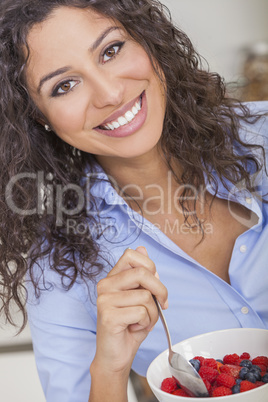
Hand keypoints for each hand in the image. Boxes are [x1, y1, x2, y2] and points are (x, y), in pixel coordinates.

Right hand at [92, 246, 167, 376]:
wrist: (116, 356)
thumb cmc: (130, 326)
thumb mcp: (141, 298)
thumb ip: (144, 276)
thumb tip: (143, 249)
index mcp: (112, 277)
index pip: (131, 254)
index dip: (150, 266)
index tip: (156, 284)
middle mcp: (105, 285)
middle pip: (143, 272)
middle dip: (160, 290)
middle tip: (163, 304)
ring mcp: (105, 300)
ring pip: (145, 296)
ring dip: (153, 313)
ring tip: (142, 321)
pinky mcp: (108, 315)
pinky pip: (142, 312)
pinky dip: (146, 323)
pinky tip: (134, 328)